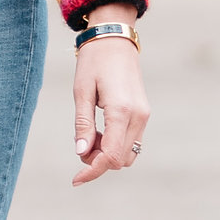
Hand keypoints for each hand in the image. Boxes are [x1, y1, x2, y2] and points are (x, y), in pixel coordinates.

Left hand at [72, 15, 147, 186]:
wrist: (115, 39)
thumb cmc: (94, 62)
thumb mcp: (81, 92)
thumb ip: (83, 124)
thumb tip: (82, 153)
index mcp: (122, 111)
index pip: (112, 156)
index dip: (93, 171)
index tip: (76, 179)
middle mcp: (138, 116)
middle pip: (121, 160)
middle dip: (98, 162)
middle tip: (80, 146)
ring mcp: (144, 115)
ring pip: (129, 154)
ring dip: (108, 155)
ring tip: (90, 136)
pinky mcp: (144, 114)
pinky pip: (132, 141)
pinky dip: (115, 145)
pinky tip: (101, 132)